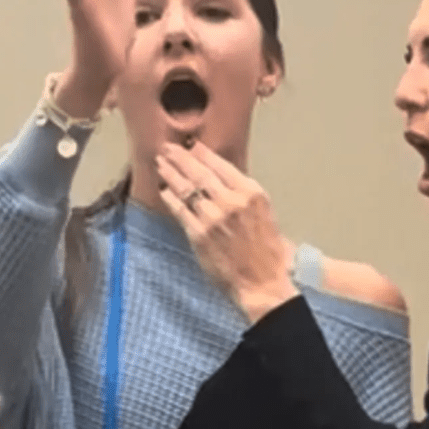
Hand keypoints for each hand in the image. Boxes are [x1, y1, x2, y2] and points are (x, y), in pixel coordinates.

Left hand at [156, 141, 299, 323]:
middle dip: (180, 158)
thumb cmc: (268, 251)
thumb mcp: (264, 213)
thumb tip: (221, 181)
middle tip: (167, 148)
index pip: (221, 165)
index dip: (203, 153)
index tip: (191, 146)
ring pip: (186, 188)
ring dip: (171, 174)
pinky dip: (170, 198)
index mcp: (251, 192)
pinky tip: (164, 191)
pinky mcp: (199, 234)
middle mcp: (231, 200)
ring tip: (161, 163)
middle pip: (200, 172)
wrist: (262, 282)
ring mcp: (213, 217)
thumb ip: (244, 195)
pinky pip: (180, 210)